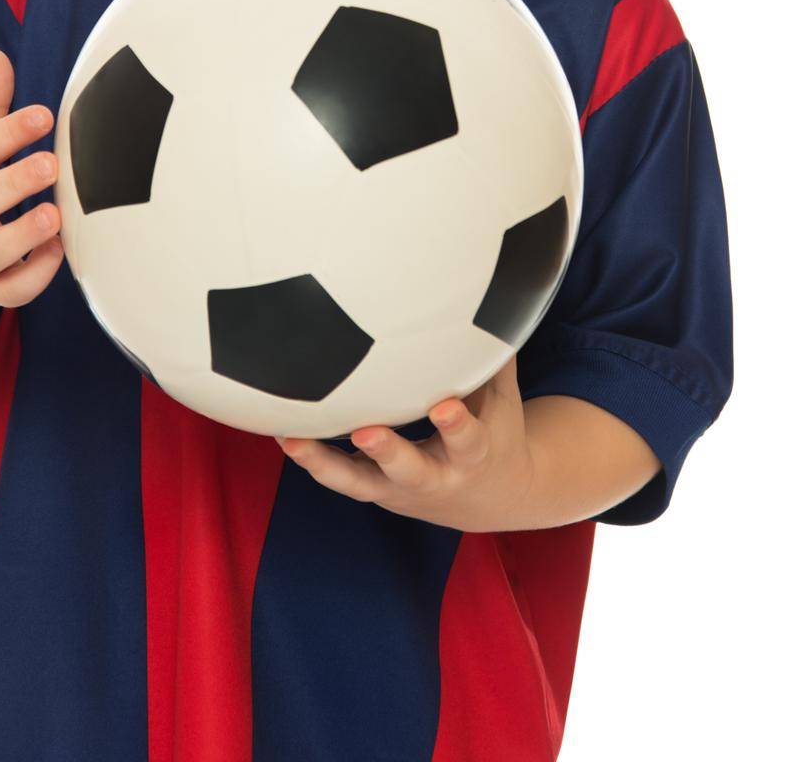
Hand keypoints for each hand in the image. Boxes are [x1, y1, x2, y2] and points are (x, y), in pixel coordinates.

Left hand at [273, 354, 536, 532]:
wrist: (492, 498)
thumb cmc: (496, 430)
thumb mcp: (505, 399)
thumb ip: (495, 352)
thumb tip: (495, 288)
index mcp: (474, 456)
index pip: (467, 440)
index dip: (456, 424)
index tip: (444, 405)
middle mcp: (434, 479)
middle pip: (408, 469)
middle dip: (386, 452)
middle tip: (364, 431)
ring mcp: (397, 489)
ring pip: (357, 481)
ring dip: (322, 461)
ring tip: (289, 436)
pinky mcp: (372, 490)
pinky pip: (338, 476)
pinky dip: (311, 456)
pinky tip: (281, 429)